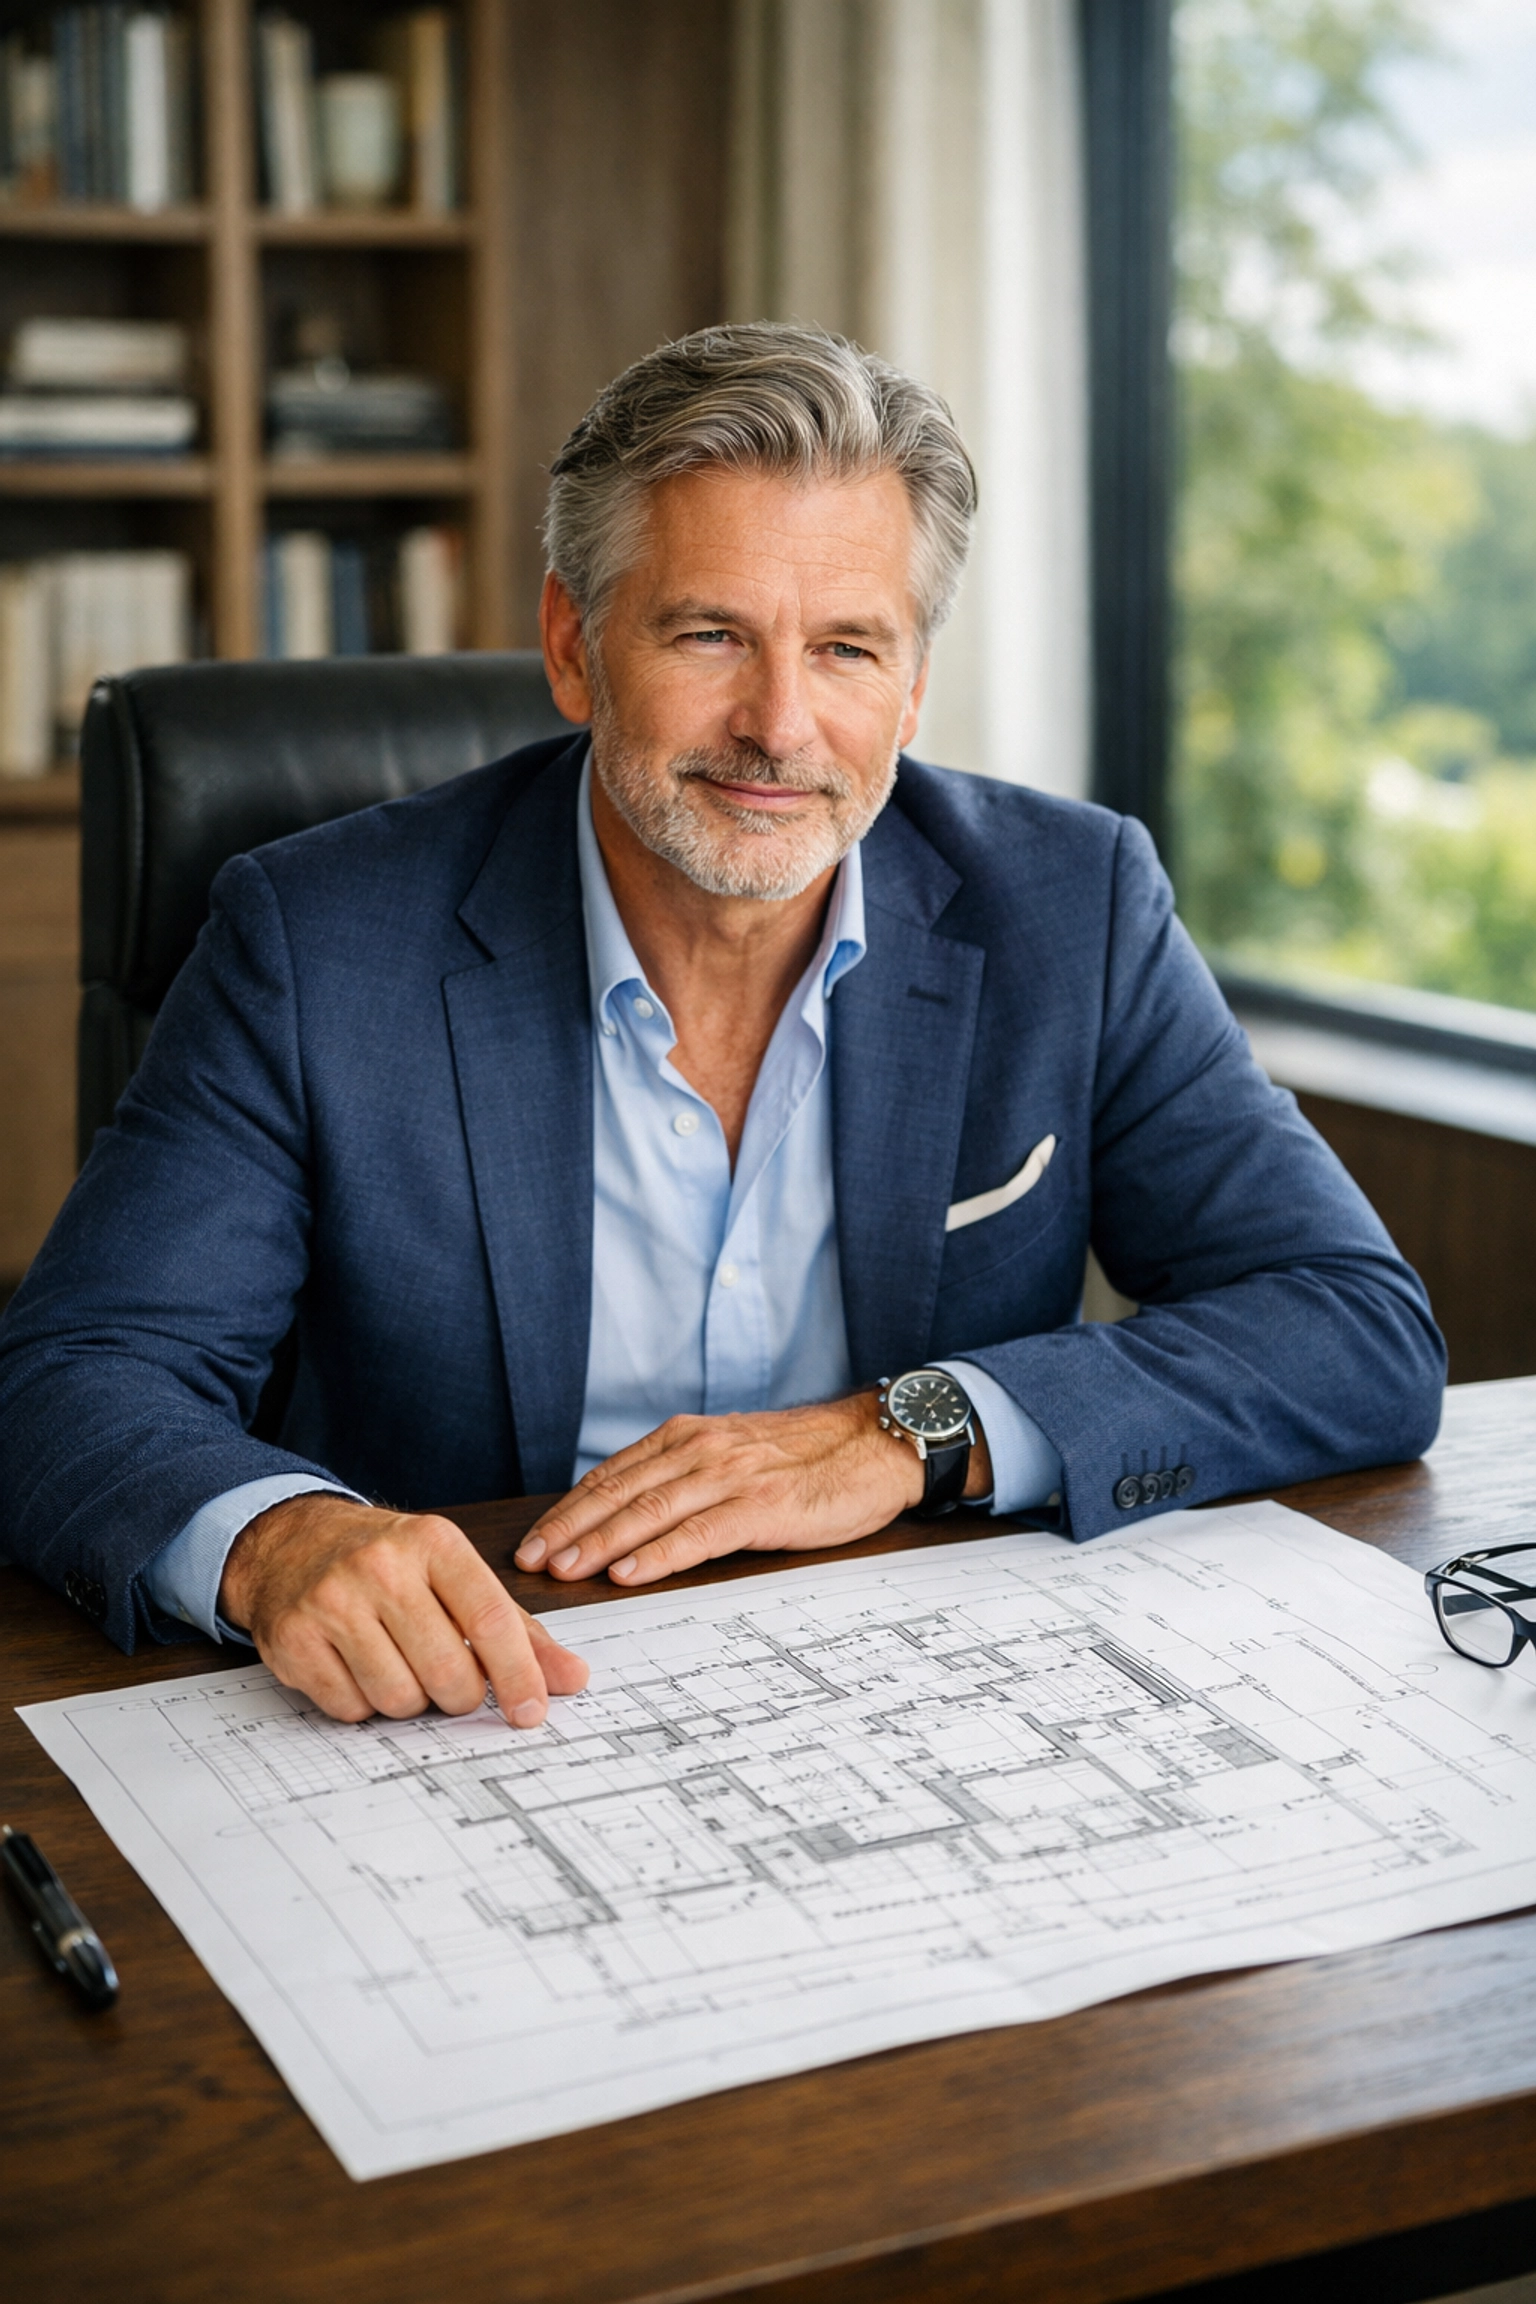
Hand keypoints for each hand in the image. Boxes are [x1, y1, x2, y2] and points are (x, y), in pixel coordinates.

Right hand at [220, 1494, 589, 1726]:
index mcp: (434, 1543)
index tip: (531, 1712)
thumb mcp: (454, 1574)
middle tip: (450, 1679)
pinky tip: (356, 1667)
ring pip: (399, 1698)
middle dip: (459, 1694)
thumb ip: (517, 1629)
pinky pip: (350, 1709)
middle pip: (448, 1672)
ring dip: (409, 1700)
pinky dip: (362, 1703)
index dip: (519, 1675)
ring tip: (398, 1663)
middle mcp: (382, 1567)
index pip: (492, 1619)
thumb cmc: (388, 1562)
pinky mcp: (293, 1639)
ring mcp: (332, 1602)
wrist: (292, 1542)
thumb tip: (572, 1678)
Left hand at [513, 1391, 992, 1587]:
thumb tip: (632, 1517)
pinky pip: (699, 1533)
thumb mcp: (735, 1455)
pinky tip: (629, 1571)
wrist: (877, 1445)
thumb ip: (687, 1477)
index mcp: (689, 1438)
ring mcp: (731, 1476)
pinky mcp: (762, 1505)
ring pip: (649, 1511)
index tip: (532, 1540)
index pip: (612, 1475)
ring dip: (599, 1542)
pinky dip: (659, 1553)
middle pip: (619, 1492)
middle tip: (527, 1563)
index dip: (567, 1510)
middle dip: (568, 1529)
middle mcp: (701, 1450)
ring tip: (564, 1570)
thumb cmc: (807, 1459)